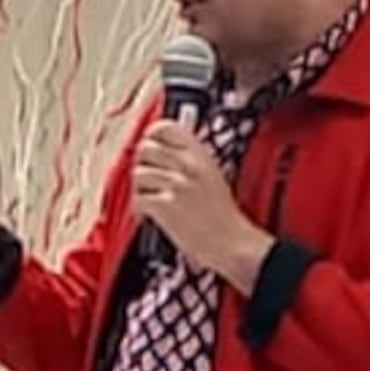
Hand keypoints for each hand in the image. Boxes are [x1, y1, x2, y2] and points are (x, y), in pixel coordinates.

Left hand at [131, 123, 271, 289]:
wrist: (230, 243)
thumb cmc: (221, 216)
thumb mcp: (211, 175)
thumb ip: (188, 161)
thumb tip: (159, 154)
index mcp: (200, 154)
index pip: (165, 127)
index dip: (150, 136)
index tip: (149, 147)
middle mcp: (188, 165)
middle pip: (145, 148)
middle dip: (142, 165)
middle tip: (148, 180)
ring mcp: (177, 184)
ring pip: (138, 173)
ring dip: (140, 190)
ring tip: (152, 201)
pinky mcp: (166, 206)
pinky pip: (138, 199)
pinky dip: (140, 210)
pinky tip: (151, 216)